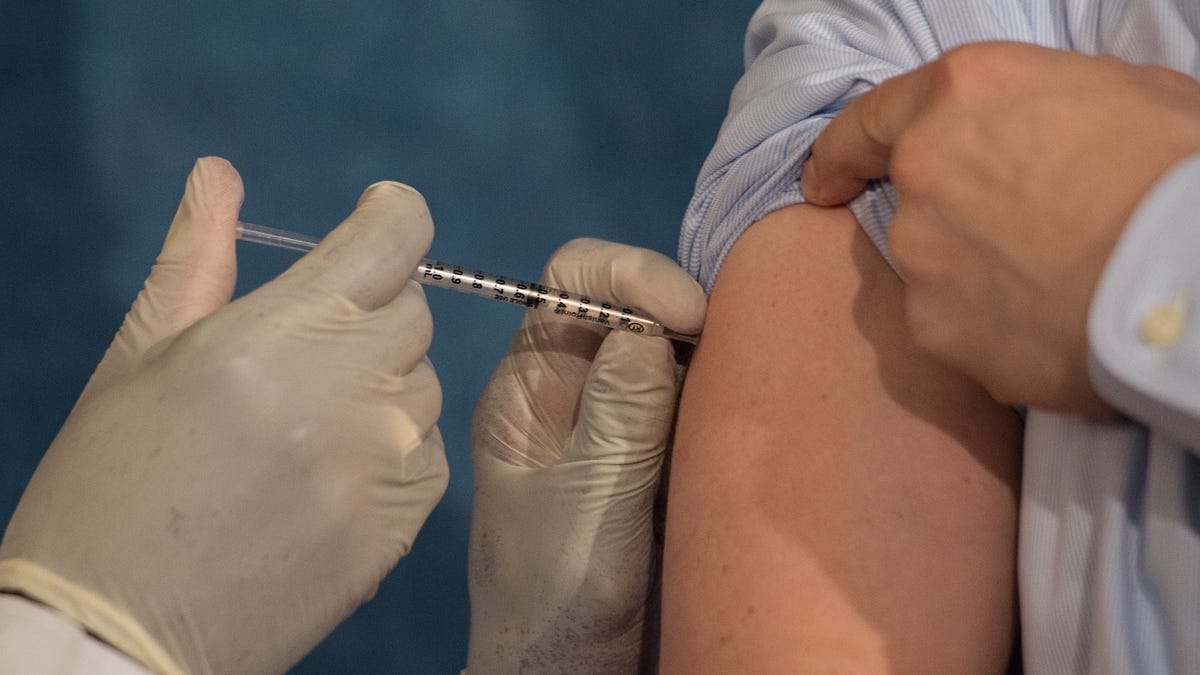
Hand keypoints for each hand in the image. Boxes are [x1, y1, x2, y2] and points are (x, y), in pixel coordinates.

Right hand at [0, 157, 448, 674]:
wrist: (118, 634)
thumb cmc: (109, 490)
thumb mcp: (138, 361)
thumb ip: (197, 259)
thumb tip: (219, 175)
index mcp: (276, 337)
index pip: (394, 240)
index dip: (393, 217)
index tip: (380, 216)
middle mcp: (348, 393)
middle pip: (414, 309)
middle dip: (370, 310)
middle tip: (307, 349)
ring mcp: (383, 463)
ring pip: (423, 382)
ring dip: (382, 383)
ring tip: (302, 427)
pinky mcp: (402, 523)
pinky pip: (427, 450)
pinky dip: (393, 446)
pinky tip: (326, 476)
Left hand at [466, 239, 705, 673]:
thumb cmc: (557, 598)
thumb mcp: (585, 504)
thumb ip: (616, 415)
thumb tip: (646, 327)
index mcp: (528, 389)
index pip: (569, 282)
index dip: (630, 277)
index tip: (689, 316)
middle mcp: (570, 393)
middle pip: (626, 307)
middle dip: (680, 313)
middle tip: (735, 351)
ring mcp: (613, 426)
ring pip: (666, 354)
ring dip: (709, 358)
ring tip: (749, 383)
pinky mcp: (653, 458)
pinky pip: (690, 404)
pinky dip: (721, 400)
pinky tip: (744, 418)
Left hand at [801, 42, 1199, 412]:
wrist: (1190, 270)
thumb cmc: (1174, 169)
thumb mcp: (1114, 94)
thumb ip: (1035, 111)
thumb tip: (1028, 133)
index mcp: (959, 96)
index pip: (868, 123)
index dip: (841, 156)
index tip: (824, 183)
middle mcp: (920, 175)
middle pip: (911, 207)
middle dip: (954, 226)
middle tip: (1027, 241)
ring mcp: (921, 258)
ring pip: (932, 273)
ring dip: (976, 282)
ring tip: (1055, 288)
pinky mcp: (935, 331)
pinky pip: (955, 330)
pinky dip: (992, 334)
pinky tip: (1049, 330)